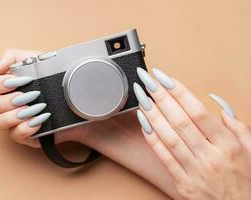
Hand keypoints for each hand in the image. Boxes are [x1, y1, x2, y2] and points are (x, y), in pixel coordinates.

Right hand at [0, 49, 139, 148]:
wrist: (81, 101)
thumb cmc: (58, 80)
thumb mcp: (40, 61)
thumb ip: (17, 56)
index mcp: (5, 86)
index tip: (17, 80)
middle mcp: (5, 105)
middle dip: (4, 101)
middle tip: (26, 96)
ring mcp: (14, 122)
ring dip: (14, 115)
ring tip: (35, 107)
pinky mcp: (27, 135)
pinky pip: (16, 136)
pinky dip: (26, 127)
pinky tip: (40, 120)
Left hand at [134, 67, 250, 199]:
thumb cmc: (246, 178)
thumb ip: (236, 124)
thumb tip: (217, 101)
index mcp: (228, 144)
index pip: (199, 111)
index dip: (179, 91)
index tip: (164, 77)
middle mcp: (211, 156)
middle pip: (180, 121)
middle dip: (160, 97)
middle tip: (146, 80)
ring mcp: (196, 171)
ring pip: (169, 138)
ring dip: (152, 115)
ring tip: (141, 97)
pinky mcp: (184, 184)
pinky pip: (164, 158)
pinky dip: (152, 140)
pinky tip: (143, 123)